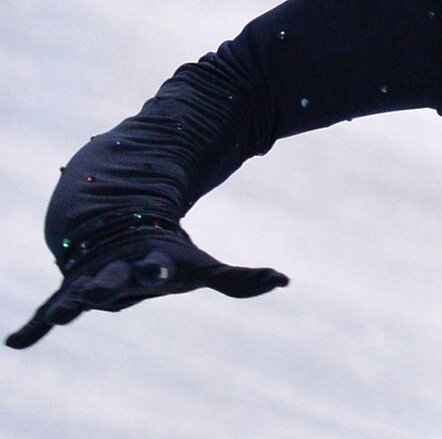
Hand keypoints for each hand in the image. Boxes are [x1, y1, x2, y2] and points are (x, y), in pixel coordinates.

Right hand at [6, 225, 288, 349]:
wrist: (118, 230)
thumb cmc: (166, 257)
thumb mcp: (202, 268)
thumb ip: (241, 279)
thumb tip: (285, 280)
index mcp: (150, 262)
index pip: (157, 265)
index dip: (160, 267)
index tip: (162, 268)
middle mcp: (118, 271)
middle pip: (113, 279)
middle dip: (110, 284)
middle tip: (102, 290)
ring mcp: (90, 281)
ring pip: (78, 293)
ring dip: (70, 303)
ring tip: (61, 314)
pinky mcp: (68, 292)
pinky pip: (47, 311)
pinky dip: (33, 327)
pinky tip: (16, 343)